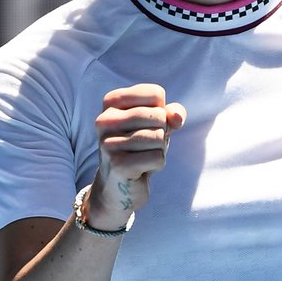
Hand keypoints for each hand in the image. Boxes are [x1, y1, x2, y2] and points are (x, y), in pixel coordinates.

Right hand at [86, 83, 186, 229]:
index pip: (155, 94)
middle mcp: (104, 120)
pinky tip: (141, 169)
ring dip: (159, 150)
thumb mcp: (157, 125)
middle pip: (158, 116)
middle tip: (144, 145)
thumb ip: (171, 114)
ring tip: (142, 156)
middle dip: (161, 133)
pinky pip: (158, 157)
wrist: (118, 186)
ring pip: (159, 137)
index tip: (145, 125)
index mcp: (111, 102)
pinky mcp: (117, 164)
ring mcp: (108, 143)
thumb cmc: (139, 148)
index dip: (161, 112)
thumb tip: (177, 118)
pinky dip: (157, 164)